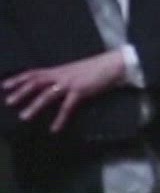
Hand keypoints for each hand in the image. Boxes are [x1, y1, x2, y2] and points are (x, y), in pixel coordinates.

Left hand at [3, 49, 127, 132]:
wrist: (115, 63)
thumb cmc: (97, 68)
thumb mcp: (76, 71)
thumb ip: (63, 78)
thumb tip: (52, 88)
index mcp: (59, 70)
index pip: (34, 73)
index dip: (19, 79)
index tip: (4, 86)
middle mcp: (62, 75)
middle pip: (37, 81)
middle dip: (21, 91)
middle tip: (9, 102)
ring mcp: (70, 82)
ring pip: (48, 94)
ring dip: (35, 105)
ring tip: (24, 117)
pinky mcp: (81, 90)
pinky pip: (67, 106)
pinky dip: (60, 118)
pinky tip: (55, 128)